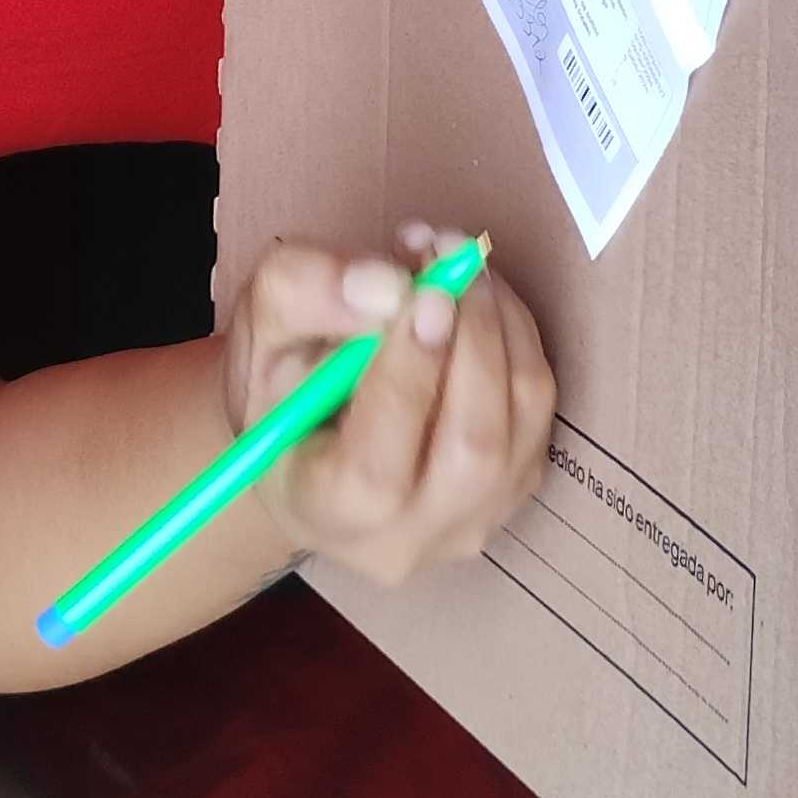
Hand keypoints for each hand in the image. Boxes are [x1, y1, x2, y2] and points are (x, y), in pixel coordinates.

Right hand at [219, 223, 556, 586]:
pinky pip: (539, 412)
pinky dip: (518, 341)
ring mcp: (472, 524)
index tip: (425, 291)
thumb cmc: (276, 387)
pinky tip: (476, 300)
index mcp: (327, 512)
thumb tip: (389, 284)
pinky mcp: (515, 492)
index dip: (410, 374)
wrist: (306, 442)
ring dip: (502, 327)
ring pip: (520, 422)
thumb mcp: (258, 330)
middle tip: (450, 257)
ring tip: (460, 265)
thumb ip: (304, 296)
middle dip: (473, 337)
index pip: (379, 465)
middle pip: (471, 448)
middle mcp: (408, 540)